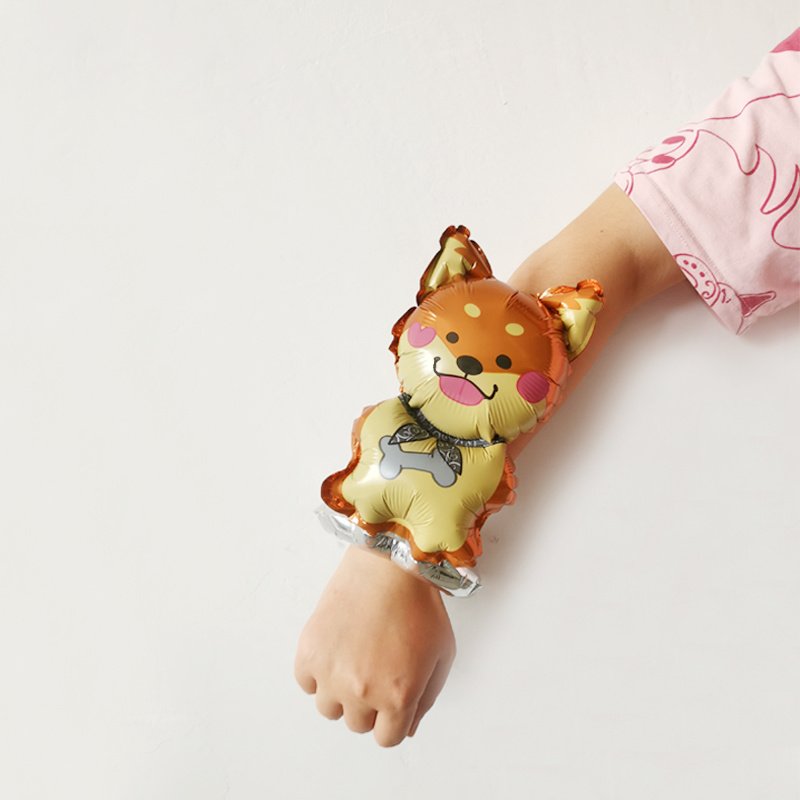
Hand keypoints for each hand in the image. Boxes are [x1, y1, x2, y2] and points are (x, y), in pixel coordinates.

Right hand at [295, 545, 455, 746]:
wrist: (389, 564)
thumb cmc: (418, 603)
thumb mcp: (442, 656)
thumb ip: (425, 699)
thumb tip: (405, 725)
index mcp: (398, 696)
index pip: (386, 738)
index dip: (392, 719)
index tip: (391, 698)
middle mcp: (362, 691)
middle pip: (357, 724)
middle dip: (368, 703)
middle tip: (375, 670)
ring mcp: (331, 672)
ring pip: (329, 707)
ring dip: (340, 690)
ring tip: (354, 657)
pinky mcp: (309, 651)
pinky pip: (306, 682)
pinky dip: (317, 672)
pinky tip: (335, 650)